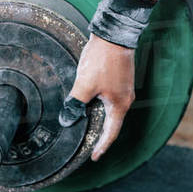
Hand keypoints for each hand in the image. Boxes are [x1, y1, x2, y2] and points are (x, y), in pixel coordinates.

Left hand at [59, 34, 135, 160]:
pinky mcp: (120, 78)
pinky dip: (100, 105)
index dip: (101, 146)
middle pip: (111, 123)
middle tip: (88, 143)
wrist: (114, 34)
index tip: (94, 157)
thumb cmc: (103, 59)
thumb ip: (75, 104)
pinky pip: (110, 98)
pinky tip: (89, 102)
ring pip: (110, 109)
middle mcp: (125, 99)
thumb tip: (67, 120)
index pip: (110, 133)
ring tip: (87, 124)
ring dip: (99, 118)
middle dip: (100, 133)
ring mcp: (124, 88)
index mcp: (119, 105)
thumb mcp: (85, 85)